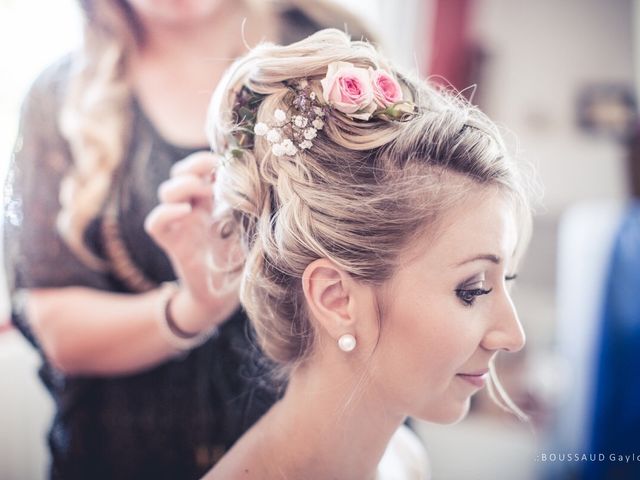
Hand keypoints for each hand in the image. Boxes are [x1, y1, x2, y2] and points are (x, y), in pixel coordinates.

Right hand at [145, 151, 240, 332]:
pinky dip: (165, 212)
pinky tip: (185, 211)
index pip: (199, 170)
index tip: (223, 160)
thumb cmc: (241, 261)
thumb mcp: (251, 228)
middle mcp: (194, 209)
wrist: (225, 296)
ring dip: (182, 185)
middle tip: (212, 172)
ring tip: (203, 191)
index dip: (206, 160)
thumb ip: (252, 206)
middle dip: (192, 166)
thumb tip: (262, 179)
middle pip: (179, 174)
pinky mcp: (172, 243)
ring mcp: (181, 225)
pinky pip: (155, 223)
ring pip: (166, 192)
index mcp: (213, 202)